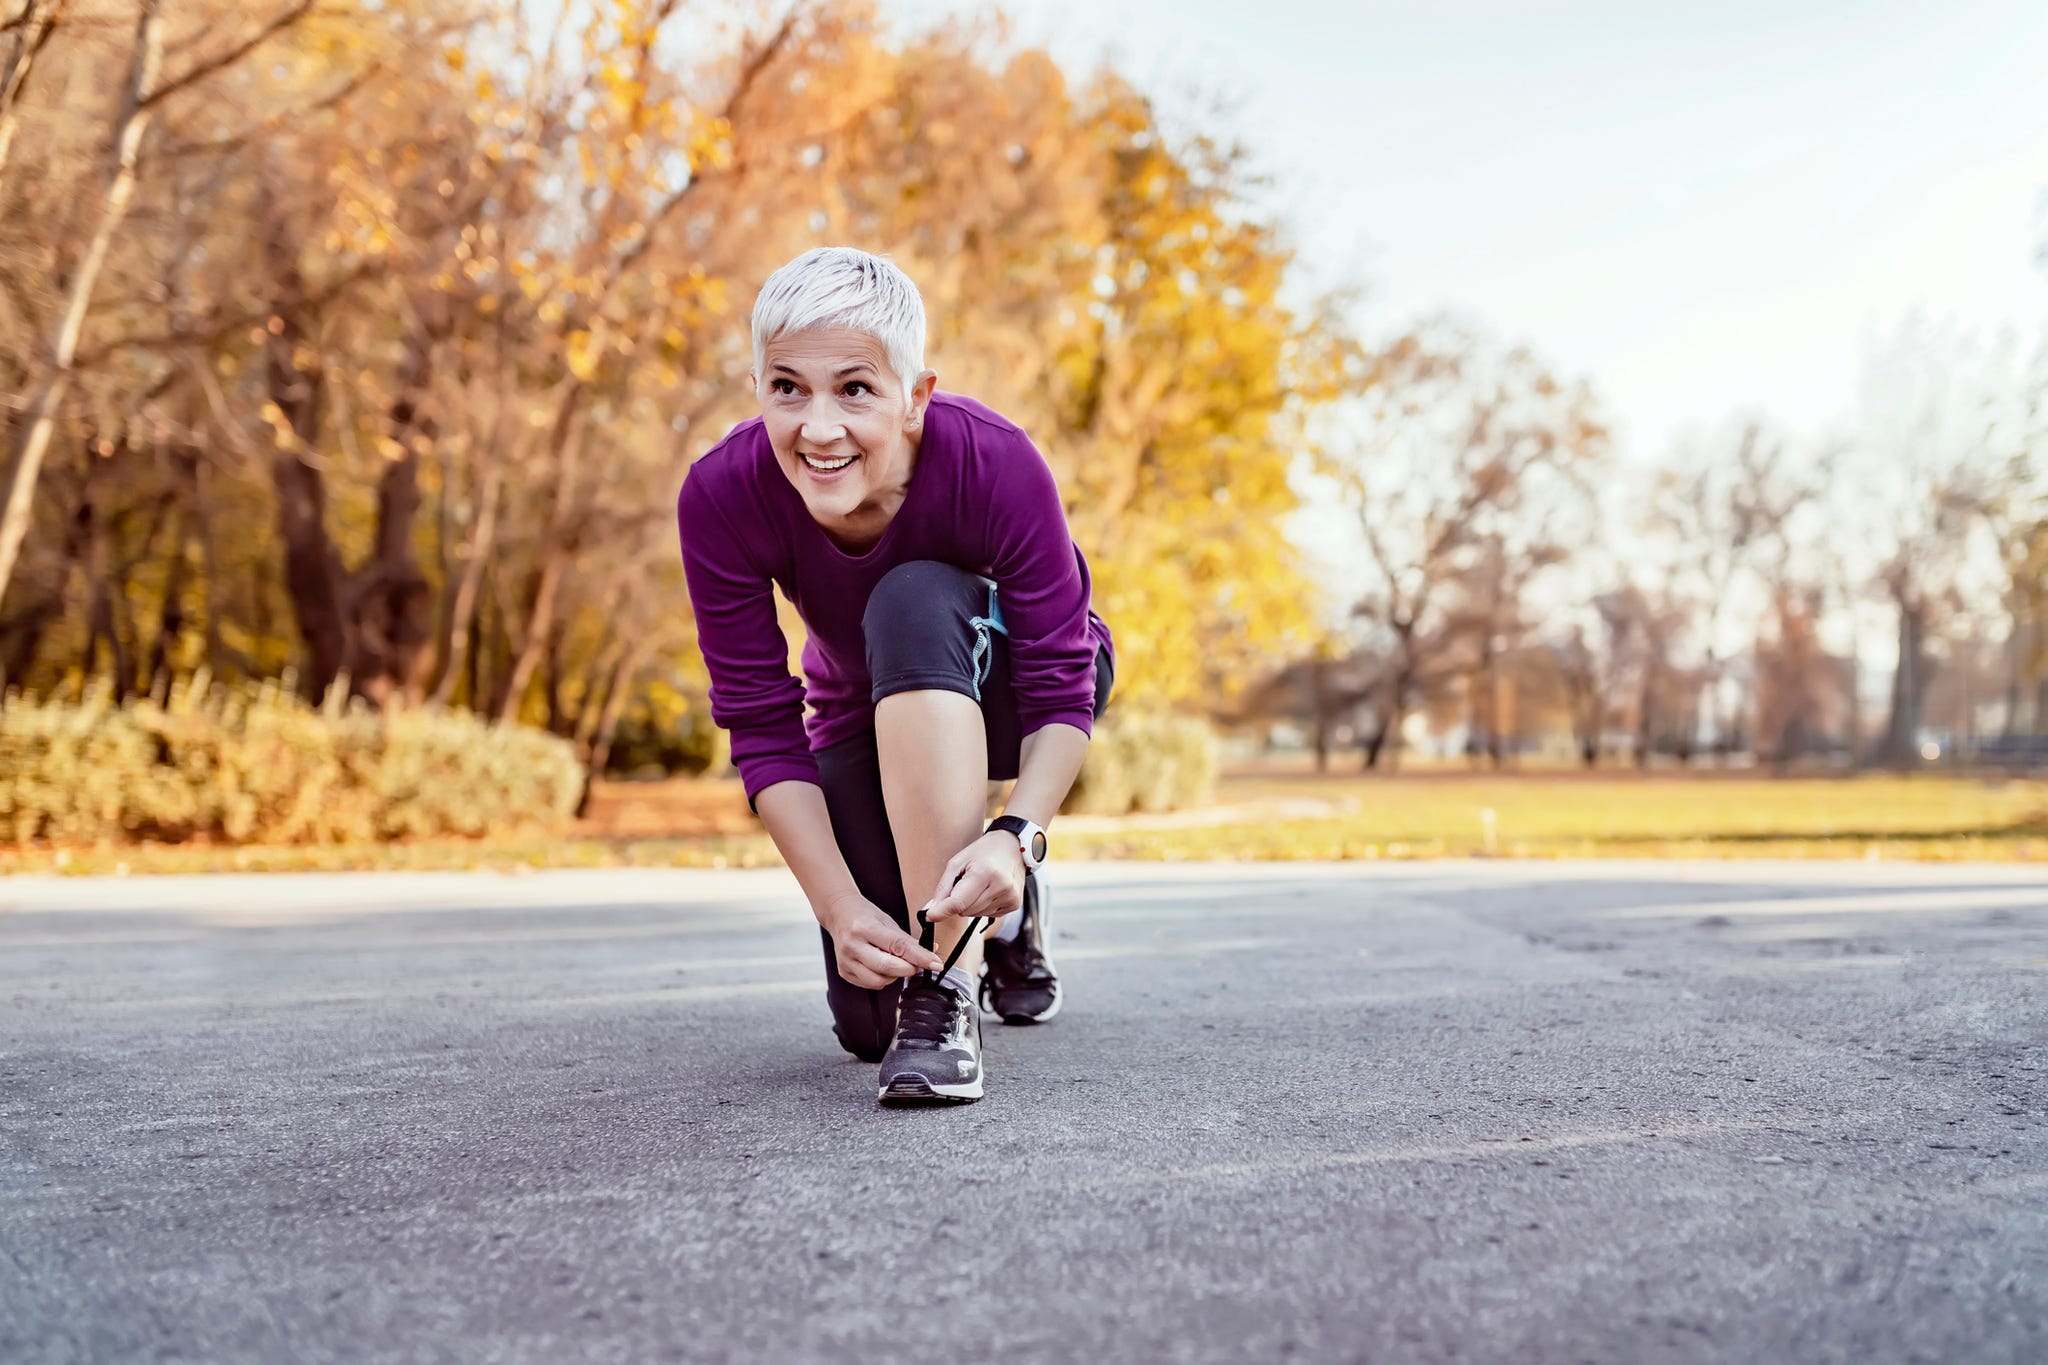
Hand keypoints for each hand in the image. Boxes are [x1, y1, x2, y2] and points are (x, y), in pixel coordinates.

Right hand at [821, 894, 943, 989]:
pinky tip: (882, 966)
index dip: (920, 957)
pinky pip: (871, 984)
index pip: (898, 946)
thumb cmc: (866, 916)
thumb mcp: (888, 922)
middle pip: (888, 968)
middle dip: (909, 969)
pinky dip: (883, 979)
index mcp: (865, 928)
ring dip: (895, 976)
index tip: (936, 964)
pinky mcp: (844, 972)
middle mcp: (853, 946)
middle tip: (918, 964)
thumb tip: (932, 956)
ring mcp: (846, 961)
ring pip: (879, 981)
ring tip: (896, 962)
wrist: (839, 914)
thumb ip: (908, 941)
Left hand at [922, 831, 1025, 924]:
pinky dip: (983, 906)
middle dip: (959, 902)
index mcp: (984, 872)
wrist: (1013, 845)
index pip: (958, 901)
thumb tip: (932, 908)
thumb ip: (944, 886)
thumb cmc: (984, 851)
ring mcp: (1010, 896)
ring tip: (980, 885)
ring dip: (971, 904)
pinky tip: (990, 890)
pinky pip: (989, 914)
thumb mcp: (958, 861)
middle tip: (965, 884)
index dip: (941, 911)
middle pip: (965, 910)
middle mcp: (1000, 886)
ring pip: (976, 914)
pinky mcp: (1015, 904)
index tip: (929, 916)